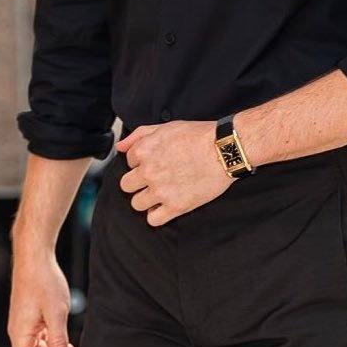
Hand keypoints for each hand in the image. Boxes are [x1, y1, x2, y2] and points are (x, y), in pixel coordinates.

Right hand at [8, 250, 78, 346]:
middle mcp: (19, 333)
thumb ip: (58, 341)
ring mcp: (25, 325)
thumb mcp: (56, 313)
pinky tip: (68, 345)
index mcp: (21, 335)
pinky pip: (40, 339)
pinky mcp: (31, 317)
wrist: (35, 256)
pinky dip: (53, 345)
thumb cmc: (44, 281)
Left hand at [117, 120, 232, 225]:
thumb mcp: (166, 127)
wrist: (224, 150)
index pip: (128, 162)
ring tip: (160, 192)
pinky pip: (153, 220)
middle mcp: (149, 172)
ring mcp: (162, 191)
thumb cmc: (199, 136)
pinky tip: (165, 206)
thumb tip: (121, 147)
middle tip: (153, 179)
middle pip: (126, 185)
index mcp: (145, 151)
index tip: (155, 162)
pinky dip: (157, 215)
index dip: (141, 162)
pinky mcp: (176, 206)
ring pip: (136, 204)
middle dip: (137, 182)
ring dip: (146, 199)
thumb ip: (139, 135)